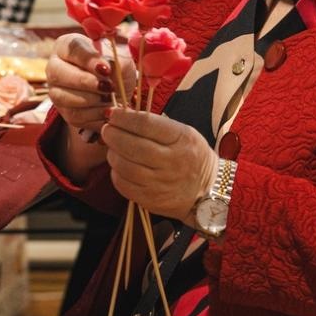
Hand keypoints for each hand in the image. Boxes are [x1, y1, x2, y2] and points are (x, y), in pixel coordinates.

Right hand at [46, 33, 136, 137]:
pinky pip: (73, 115)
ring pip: (63, 96)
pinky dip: (94, 114)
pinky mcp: (64, 111)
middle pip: (58, 73)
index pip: (72, 48)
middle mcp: (55, 66)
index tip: (106, 69)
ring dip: (91, 99)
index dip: (88, 59)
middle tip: (107, 86)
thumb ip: (116, 59)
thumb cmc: (117, 68)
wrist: (118, 92)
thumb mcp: (121, 59)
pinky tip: (107, 109)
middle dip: (85, 81)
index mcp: (66, 46)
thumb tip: (108, 66)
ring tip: (110, 97)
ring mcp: (55, 90)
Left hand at [100, 108, 216, 223]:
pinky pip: (124, 186)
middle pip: (133, 146)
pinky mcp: (152, 200)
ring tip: (112, 148)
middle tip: (107, 130)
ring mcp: (162, 183)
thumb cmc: (191, 155)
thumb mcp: (183, 133)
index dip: (124, 118)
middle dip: (114, 135)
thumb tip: (122, 116)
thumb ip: (155, 124)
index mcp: (182, 139)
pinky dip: (116, 173)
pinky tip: (119, 167)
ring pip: (125, 167)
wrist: (207, 190)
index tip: (113, 114)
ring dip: (112, 154)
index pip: (146, 124)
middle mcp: (173, 162)